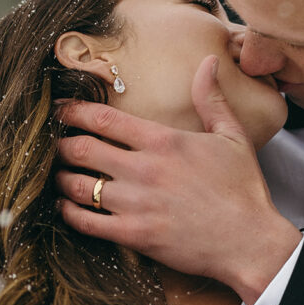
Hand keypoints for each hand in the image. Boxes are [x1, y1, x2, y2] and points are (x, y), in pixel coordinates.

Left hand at [55, 55, 301, 304]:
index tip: (59, 110)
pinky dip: (69, 213)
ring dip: (60, 179)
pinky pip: (86, 222)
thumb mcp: (233, 137)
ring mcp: (137, 204)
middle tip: (51, 145)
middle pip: (81, 149)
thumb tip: (208, 62)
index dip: (73, 112)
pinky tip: (66, 207)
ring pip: (78, 185)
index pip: (103, 119)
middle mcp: (144, 169)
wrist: (251, 242)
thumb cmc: (244, 190)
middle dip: (60, 146)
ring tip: (56, 176)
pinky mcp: (134, 235)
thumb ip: (212, 99)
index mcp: (164, 141)